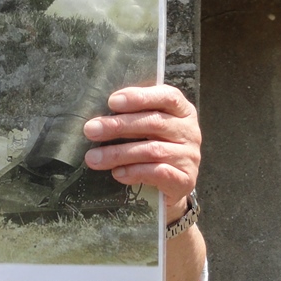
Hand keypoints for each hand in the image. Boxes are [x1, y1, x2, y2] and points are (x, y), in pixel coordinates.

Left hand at [83, 84, 200, 209]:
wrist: (171, 183)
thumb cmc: (151, 144)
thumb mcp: (145, 126)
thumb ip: (130, 116)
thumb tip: (96, 118)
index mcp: (181, 110)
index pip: (167, 96)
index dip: (140, 97)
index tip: (112, 101)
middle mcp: (189, 131)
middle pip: (154, 123)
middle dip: (118, 126)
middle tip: (90, 130)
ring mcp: (190, 156)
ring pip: (152, 150)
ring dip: (118, 153)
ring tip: (93, 158)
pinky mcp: (185, 179)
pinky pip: (158, 173)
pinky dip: (134, 172)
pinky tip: (116, 173)